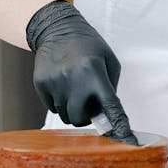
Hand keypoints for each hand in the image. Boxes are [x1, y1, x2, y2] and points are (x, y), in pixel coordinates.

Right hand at [26, 0, 136, 142]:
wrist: (57, 29)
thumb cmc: (89, 47)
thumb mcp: (109, 61)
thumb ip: (110, 89)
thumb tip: (108, 118)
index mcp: (95, 71)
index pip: (110, 105)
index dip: (118, 124)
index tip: (126, 138)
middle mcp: (73, 78)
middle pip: (80, 118)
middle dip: (86, 115)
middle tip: (88, 100)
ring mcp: (54, 81)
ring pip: (65, 116)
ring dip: (72, 108)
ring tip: (74, 87)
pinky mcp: (40, 83)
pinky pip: (52, 107)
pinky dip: (58, 101)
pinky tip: (62, 83)